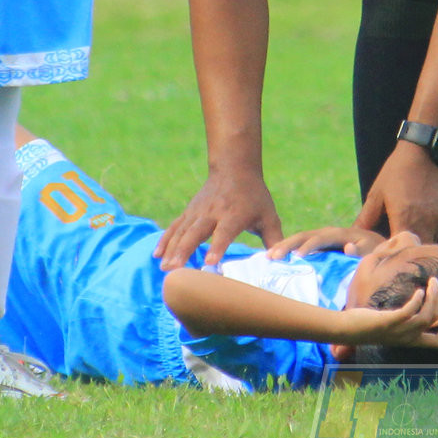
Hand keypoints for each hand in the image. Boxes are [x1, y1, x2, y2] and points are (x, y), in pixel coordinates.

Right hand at [157, 163, 282, 270]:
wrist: (234, 168)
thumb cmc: (254, 197)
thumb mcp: (268, 215)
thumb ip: (275, 240)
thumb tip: (281, 263)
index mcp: (234, 214)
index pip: (224, 232)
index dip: (217, 247)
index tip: (210, 264)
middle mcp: (214, 212)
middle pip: (196, 232)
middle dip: (185, 250)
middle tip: (175, 270)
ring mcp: (198, 211)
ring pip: (182, 231)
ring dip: (172, 249)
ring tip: (164, 268)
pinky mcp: (189, 212)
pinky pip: (175, 227)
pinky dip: (165, 240)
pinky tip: (156, 255)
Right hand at [267, 225, 384, 259]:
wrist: (381, 248)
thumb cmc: (378, 253)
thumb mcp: (375, 252)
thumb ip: (364, 251)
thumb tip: (348, 248)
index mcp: (343, 234)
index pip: (322, 238)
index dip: (309, 246)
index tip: (297, 257)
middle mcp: (331, 232)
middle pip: (305, 235)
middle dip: (289, 244)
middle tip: (273, 256)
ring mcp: (324, 237)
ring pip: (300, 238)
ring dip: (284, 246)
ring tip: (269, 257)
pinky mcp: (321, 244)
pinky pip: (302, 245)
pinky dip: (289, 250)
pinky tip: (276, 257)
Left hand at [338, 274, 437, 349]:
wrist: (347, 330)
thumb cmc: (373, 326)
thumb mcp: (399, 326)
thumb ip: (417, 323)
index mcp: (412, 341)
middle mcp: (408, 339)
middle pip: (436, 328)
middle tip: (437, 285)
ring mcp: (399, 331)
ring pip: (427, 317)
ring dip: (433, 297)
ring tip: (431, 282)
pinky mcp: (389, 322)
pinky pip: (410, 311)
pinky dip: (418, 299)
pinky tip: (418, 290)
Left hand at [356, 143, 437, 245]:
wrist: (426, 149)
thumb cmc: (397, 171)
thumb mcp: (377, 194)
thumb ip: (365, 219)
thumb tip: (351, 235)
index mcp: (405, 221)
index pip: (399, 251)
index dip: (392, 254)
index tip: (386, 249)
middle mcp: (426, 224)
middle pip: (417, 248)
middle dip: (408, 247)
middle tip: (399, 236)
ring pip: (431, 239)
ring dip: (421, 235)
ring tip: (413, 217)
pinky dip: (433, 224)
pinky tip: (426, 208)